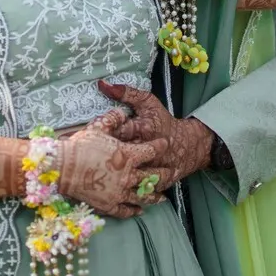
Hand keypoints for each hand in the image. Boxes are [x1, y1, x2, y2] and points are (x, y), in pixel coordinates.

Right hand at [58, 127, 170, 218]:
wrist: (64, 168)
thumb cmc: (81, 146)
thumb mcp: (98, 127)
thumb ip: (113, 118)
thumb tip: (122, 112)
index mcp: (128, 155)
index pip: (151, 150)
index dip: (160, 146)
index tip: (164, 144)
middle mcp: (129, 175)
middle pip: (153, 176)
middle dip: (164, 173)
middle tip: (172, 172)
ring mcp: (120, 192)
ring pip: (143, 196)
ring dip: (155, 196)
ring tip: (162, 197)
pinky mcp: (110, 205)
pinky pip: (127, 210)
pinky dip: (134, 211)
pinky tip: (139, 210)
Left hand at [98, 81, 212, 189]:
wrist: (188, 145)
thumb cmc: (163, 122)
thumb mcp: (148, 102)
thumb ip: (126, 92)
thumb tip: (102, 83)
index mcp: (143, 128)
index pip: (118, 131)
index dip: (102, 133)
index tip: (88, 134)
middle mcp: (147, 149)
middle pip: (120, 155)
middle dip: (103, 157)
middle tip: (87, 157)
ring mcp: (152, 168)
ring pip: (128, 176)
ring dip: (112, 177)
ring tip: (96, 175)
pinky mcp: (156, 182)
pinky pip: (139, 190)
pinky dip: (125, 192)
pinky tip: (110, 191)